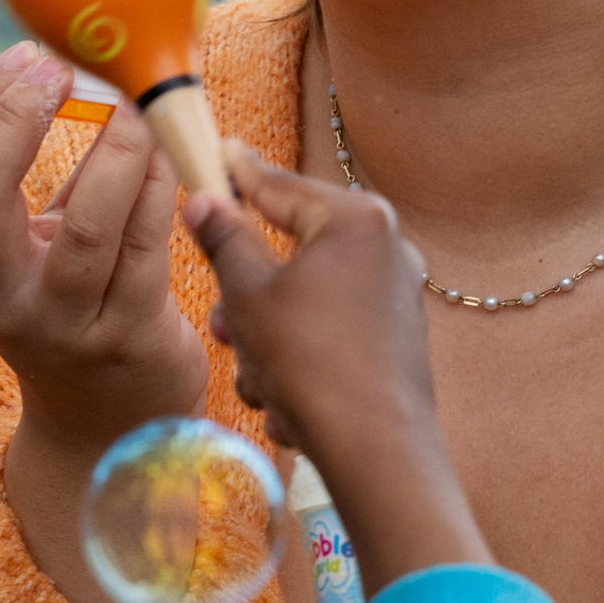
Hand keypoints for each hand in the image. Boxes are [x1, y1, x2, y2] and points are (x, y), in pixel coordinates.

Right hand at [0, 44, 206, 447]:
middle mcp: (0, 294)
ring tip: (138, 111)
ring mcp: (61, 323)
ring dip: (117, 156)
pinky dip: (159, 194)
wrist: (108, 419)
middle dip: (19, 120)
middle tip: (64, 72)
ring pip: (86, 229)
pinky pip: (146, 253)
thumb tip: (91, 76)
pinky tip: (171, 159)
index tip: (28, 57)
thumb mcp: (38, 247)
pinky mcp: (125, 340)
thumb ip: (54, 176)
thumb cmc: (78, 303)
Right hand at [183, 143, 487, 594]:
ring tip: (260, 382)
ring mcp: (398, 296)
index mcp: (354, 219)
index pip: (279, 186)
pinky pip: (332, 336)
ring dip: (270, 342)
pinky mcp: (399, 341)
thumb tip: (204, 200)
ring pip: (305, 303)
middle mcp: (387, 248)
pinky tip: (292, 406)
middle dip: (249, 299)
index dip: (238, 173)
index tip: (218, 151)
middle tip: (228, 329)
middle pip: (291, 253)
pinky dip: (305, 365)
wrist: (376, 450)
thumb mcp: (248, 295)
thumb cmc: (308, 361)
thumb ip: (224, 240)